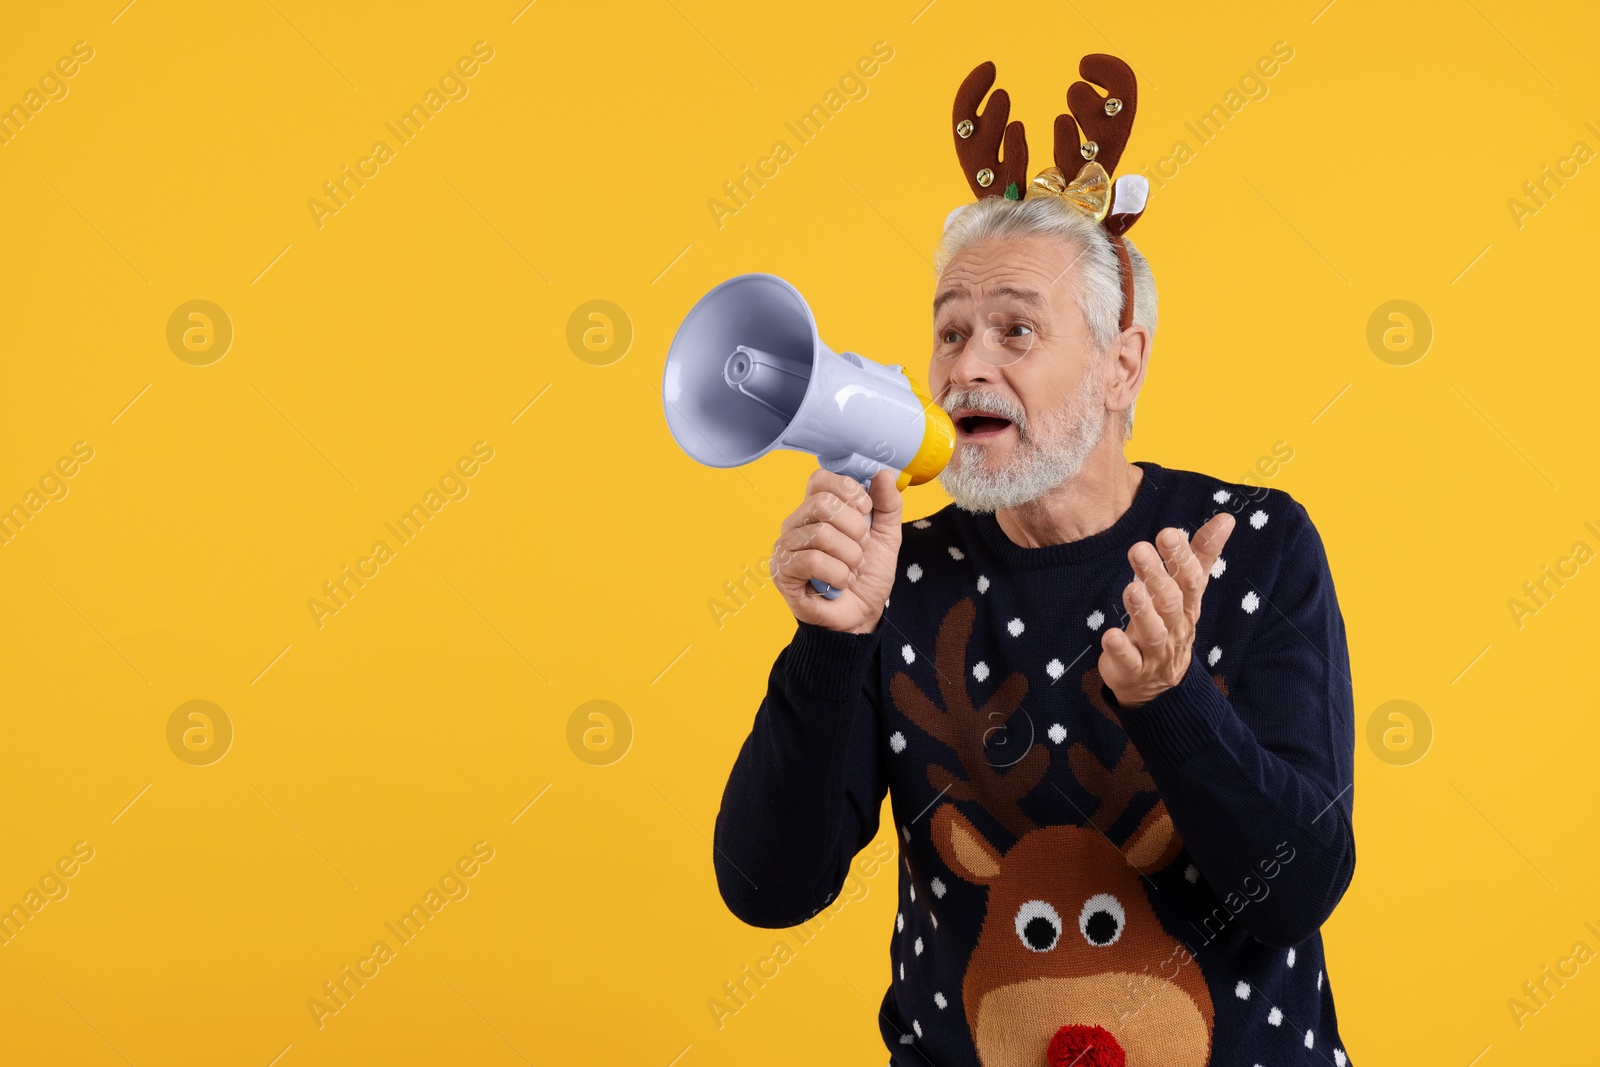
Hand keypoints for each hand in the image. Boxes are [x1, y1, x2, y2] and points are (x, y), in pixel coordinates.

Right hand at [772, 468, 901, 633]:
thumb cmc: (867, 576)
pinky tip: (841, 583)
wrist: (861, 617)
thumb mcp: (887, 537)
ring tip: (852, 570)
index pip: (820, 479)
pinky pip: (812, 560)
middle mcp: (796, 524)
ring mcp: (786, 547)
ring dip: (850, 557)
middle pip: (822, 503)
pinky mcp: (782, 572)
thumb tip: (883, 473)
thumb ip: (887, 504)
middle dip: (855, 529)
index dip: (848, 491)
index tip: (866, 511)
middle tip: (861, 549)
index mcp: (816, 509)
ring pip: (821, 534)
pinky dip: (838, 574)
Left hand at [1099, 511, 1235, 708]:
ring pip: (1154, 631)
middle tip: (1138, 549)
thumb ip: (1202, 554)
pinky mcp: (1134, 670)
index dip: (1181, 557)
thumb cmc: (1171, 622)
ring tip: (1130, 588)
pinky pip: (1129, 661)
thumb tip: (1226, 518)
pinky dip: (1120, 649)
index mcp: (1188, 604)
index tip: (1168, 533)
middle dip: (1156, 576)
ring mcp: (1156, 650)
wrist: (1160, 683)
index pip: (1190, 579)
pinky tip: (1109, 635)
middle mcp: (1175, 627)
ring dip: (1142, 610)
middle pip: (1170, 601)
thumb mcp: (1188, 589)